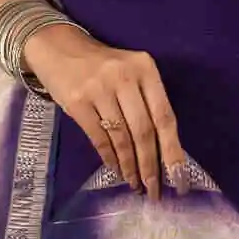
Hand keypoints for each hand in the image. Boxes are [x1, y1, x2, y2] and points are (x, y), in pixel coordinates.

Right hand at [25, 23, 186, 201]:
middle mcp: (125, 77)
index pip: (165, 116)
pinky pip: (98, 138)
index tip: (179, 178)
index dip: (173, 150)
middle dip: (151, 166)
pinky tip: (116, 170)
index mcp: (146, 68)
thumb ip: (148, 103)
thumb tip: (163, 151)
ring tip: (135, 184)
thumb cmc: (104, 66)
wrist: (59, 48)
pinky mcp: (77, 102)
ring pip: (121, 138)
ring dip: (130, 166)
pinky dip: (110, 158)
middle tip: (154, 191)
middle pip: (144, 131)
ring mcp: (99, 89)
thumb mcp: (132, 73)